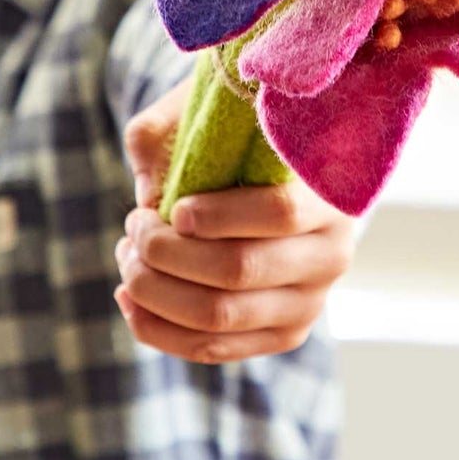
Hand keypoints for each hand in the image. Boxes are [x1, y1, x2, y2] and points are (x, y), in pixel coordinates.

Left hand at [116, 78, 356, 362]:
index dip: (217, 215)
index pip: (279, 212)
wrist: (281, 177)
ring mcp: (310, 303)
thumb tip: (149, 195)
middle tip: (134, 226)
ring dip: (155, 290)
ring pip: (220, 316)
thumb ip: (168, 130)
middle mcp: (332, 254)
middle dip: (166, 252)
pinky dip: (159, 328)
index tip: (174, 208)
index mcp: (330, 193)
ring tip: (127, 258)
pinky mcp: (283, 334)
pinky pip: (213, 349)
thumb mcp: (210, 110)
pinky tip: (129, 299)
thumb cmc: (240, 137)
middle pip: (239, 270)